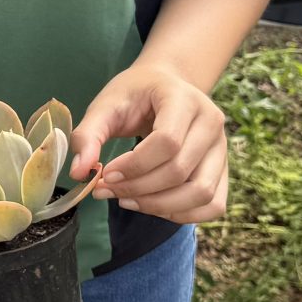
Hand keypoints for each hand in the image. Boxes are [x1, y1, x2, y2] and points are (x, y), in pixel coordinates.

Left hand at [72, 61, 230, 223]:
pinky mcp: (222, 170)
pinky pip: (212, 205)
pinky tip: (152, 205)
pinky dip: (182, 214)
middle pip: (181, 171)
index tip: (105, 174)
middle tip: (107, 190)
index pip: (167, 142)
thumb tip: (78, 172)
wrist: (165, 86)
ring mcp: (221, 148)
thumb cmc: (135, 95)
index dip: (134, 166)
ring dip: (159, 206)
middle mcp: (211, 123)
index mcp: (184, 99)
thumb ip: (88, 135)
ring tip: (127, 200)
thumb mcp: (106, 105)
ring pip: (200, 193)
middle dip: (138, 188)